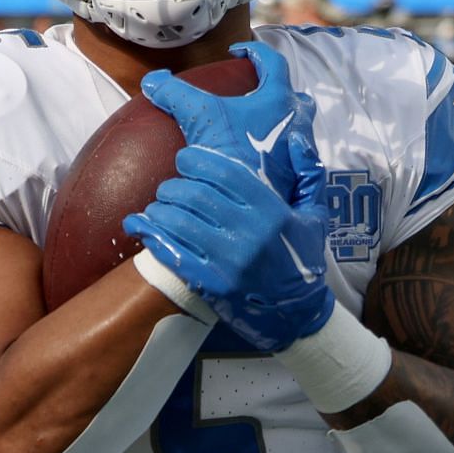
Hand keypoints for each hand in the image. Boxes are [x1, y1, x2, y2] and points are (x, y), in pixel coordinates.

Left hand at [123, 102, 334, 351]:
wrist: (295, 314)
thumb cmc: (301, 259)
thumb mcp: (315, 217)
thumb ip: (309, 176)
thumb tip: (297, 138)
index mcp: (272, 211)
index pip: (223, 172)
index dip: (196, 160)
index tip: (185, 159)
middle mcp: (248, 234)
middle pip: (194, 194)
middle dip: (173, 185)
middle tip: (170, 188)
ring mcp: (228, 261)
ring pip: (177, 221)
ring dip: (158, 209)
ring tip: (158, 207)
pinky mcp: (210, 284)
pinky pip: (170, 252)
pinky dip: (150, 235)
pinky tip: (139, 226)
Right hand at [142, 39, 299, 196]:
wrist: (250, 202)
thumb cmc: (234, 154)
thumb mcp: (200, 116)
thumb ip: (175, 94)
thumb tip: (152, 80)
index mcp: (279, 100)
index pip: (272, 62)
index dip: (254, 51)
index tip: (237, 52)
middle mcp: (296, 122)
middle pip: (291, 95)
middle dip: (274, 89)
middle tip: (252, 90)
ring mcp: (297, 151)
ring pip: (294, 125)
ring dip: (277, 119)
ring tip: (251, 123)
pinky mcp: (293, 175)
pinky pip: (287, 152)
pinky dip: (273, 147)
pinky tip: (252, 155)